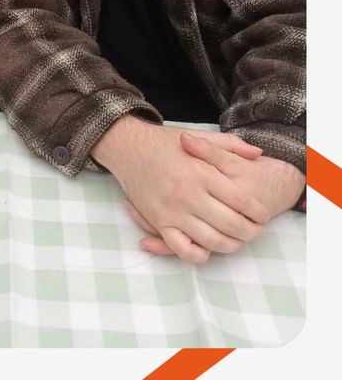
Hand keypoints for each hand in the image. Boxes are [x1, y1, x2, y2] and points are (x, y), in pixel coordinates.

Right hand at [125, 134, 304, 257]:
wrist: (128, 147)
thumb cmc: (165, 143)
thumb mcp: (199, 137)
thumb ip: (230, 145)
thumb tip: (258, 154)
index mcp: (201, 172)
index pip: (241, 201)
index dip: (258, 212)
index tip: (263, 215)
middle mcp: (188, 193)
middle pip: (231, 224)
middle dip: (251, 232)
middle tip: (256, 231)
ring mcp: (172, 210)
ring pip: (212, 241)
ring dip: (231, 245)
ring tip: (237, 240)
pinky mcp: (158, 221)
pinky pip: (183, 249)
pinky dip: (199, 255)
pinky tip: (207, 249)